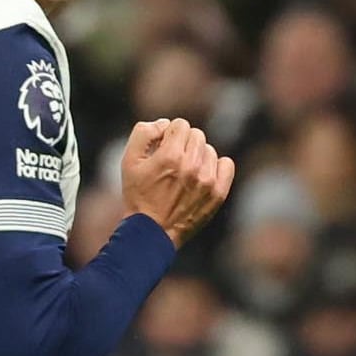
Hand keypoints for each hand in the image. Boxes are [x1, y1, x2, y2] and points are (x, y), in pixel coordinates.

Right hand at [120, 117, 233, 243]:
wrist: (152, 232)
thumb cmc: (138, 195)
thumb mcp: (129, 160)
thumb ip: (144, 132)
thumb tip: (165, 124)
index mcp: (170, 155)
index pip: (180, 124)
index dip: (169, 135)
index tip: (162, 150)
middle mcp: (192, 166)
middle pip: (196, 135)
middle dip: (183, 144)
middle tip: (172, 163)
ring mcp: (207, 180)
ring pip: (209, 150)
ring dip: (197, 157)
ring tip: (184, 174)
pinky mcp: (218, 193)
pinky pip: (226, 164)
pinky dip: (216, 167)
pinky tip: (202, 176)